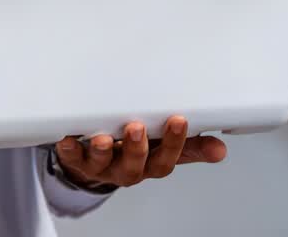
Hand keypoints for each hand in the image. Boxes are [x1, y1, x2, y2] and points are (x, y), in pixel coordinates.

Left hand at [53, 116, 226, 189]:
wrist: (96, 163)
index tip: (178, 120)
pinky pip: (71, 158)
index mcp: (150, 163)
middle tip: (136, 127)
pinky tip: (67, 140)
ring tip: (102, 138)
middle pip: (134, 165)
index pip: (166, 159)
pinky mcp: (77, 160)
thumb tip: (220, 149)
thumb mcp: (164, 148)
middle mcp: (127, 168)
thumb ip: (191, 146)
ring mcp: (101, 165)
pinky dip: (68, 149)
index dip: (174, 143)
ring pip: (102, 163)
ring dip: (102, 150)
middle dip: (136, 148)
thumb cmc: (134, 150)